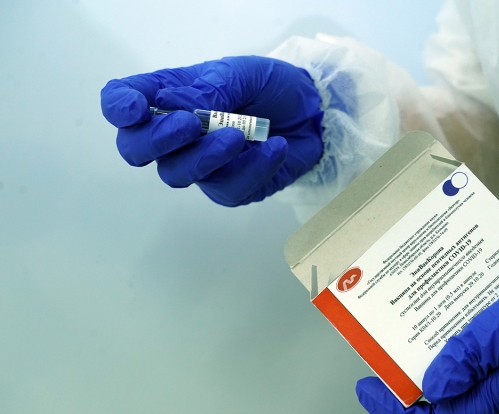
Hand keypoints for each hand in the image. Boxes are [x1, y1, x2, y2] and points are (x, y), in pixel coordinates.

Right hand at [100, 56, 323, 205]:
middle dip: (157, 140)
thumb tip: (174, 104)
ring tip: (240, 136)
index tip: (137, 108)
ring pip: (177, 175)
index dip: (119, 108)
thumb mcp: (241, 74)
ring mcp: (200, 164)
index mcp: (168, 96)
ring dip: (207, 156)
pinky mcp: (229, 187)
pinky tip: (275, 147)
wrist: (314, 111)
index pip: (122, 103)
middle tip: (189, 124)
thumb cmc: (270, 85)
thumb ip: (210, 89)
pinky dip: (252, 169)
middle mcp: (175, 134)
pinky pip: (227, 189)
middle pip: (135, 150)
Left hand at [356, 226, 498, 413]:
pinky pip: (476, 319)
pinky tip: (448, 279)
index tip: (369, 387)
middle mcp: (497, 370)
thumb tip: (432, 386)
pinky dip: (458, 304)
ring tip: (407, 304)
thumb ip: (469, 356)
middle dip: (409, 365)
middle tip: (383, 337)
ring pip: (456, 347)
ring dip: (431, 331)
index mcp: (496, 384)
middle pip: (443, 381)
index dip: (400, 412)